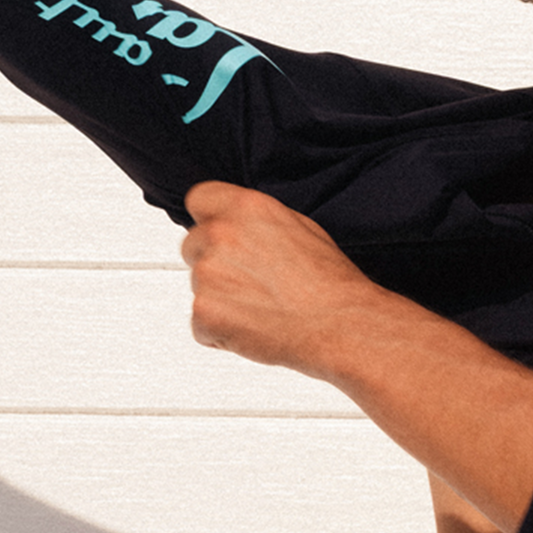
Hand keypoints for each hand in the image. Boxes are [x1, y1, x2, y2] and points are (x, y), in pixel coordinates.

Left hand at [180, 180, 381, 376]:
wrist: (341, 324)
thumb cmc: (330, 283)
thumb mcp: (299, 228)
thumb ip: (257, 222)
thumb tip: (239, 226)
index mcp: (246, 207)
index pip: (199, 199)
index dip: (209, 221)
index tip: (219, 238)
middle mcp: (221, 234)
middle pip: (191, 246)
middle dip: (212, 264)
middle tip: (248, 285)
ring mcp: (208, 273)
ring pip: (198, 288)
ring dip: (220, 301)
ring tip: (262, 310)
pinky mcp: (204, 311)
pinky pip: (200, 325)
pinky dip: (220, 333)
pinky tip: (254, 330)